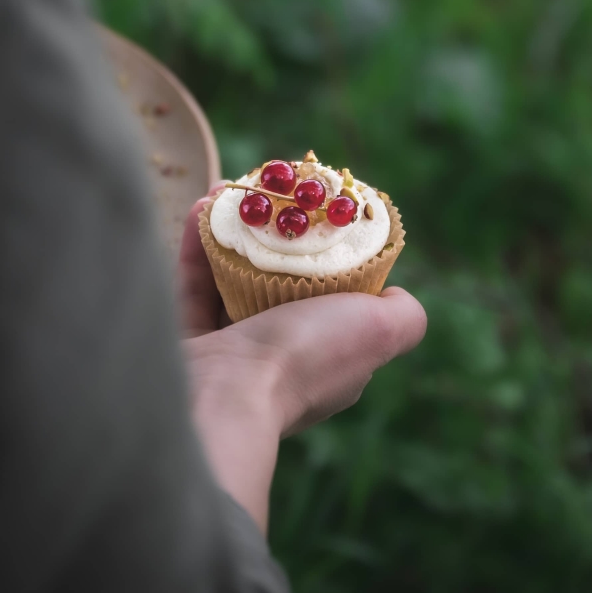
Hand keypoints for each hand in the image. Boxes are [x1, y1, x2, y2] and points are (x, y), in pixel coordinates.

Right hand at [177, 185, 426, 530]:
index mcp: (329, 361)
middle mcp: (282, 363)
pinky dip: (197, 247)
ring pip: (232, 284)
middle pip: (281, 288)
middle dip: (276, 240)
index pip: (338, 305)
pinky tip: (201, 207)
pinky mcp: (187, 349)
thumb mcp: (378, 330)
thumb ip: (404, 316)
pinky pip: (192, 289)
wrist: (221, 398)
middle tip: (272, 200)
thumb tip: (400, 294)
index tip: (322, 216)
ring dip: (233, 235)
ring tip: (231, 194)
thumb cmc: (305, 356)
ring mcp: (231, 360)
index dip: (332, 258)